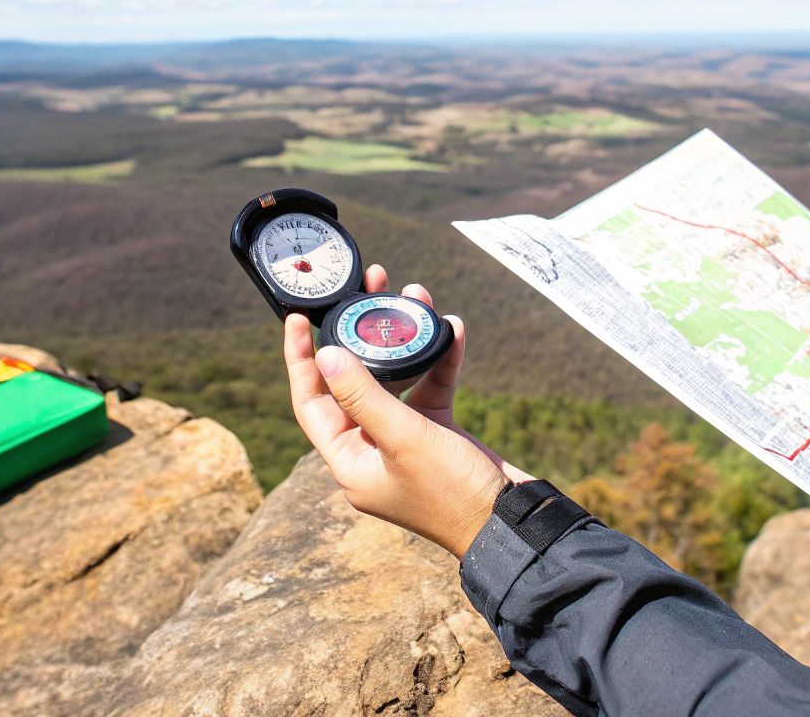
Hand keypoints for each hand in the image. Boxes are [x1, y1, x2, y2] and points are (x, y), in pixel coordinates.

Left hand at [284, 265, 530, 556]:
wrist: (510, 522)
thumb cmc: (452, 492)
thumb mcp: (404, 438)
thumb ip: (363, 396)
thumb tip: (324, 354)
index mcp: (349, 461)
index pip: (311, 403)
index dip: (301, 360)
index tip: (299, 318)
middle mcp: (370, 450)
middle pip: (355, 381)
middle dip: (361, 333)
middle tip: (368, 287)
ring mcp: (404, 442)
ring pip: (396, 378)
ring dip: (406, 339)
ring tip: (415, 294)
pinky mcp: (437, 434)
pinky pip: (431, 387)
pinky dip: (441, 359)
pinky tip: (452, 328)